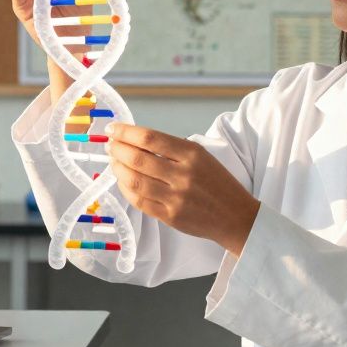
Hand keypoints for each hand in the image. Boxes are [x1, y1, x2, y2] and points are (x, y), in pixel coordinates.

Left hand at [106, 123, 260, 256]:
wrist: (236, 217)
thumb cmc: (218, 184)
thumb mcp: (202, 157)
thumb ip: (173, 149)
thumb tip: (136, 141)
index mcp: (192, 154)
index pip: (150, 139)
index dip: (126, 132)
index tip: (113, 129)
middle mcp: (183, 175)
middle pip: (138, 159)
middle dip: (117, 149)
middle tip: (110, 145)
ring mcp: (176, 197)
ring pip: (134, 180)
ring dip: (118, 169)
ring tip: (114, 162)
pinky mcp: (170, 216)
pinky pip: (139, 201)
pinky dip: (126, 189)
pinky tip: (122, 181)